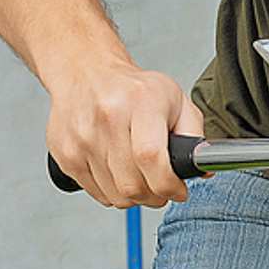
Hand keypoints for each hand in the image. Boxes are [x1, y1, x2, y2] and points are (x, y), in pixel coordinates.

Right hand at [46, 62, 203, 207]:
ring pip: (116, 196)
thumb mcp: (175, 100)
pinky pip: (97, 194)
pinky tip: (117, 171)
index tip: (178, 190)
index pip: (151, 158)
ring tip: (138, 175)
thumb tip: (203, 169)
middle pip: (133, 185)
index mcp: (140, 102)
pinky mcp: (65, 153)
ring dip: (134, 196)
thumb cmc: (134, 90)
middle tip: (160, 186)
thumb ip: (194, 135)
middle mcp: (107, 117)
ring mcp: (82, 137)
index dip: (168, 185)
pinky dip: (112, 192)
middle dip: (155, 196)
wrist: (86, 72)